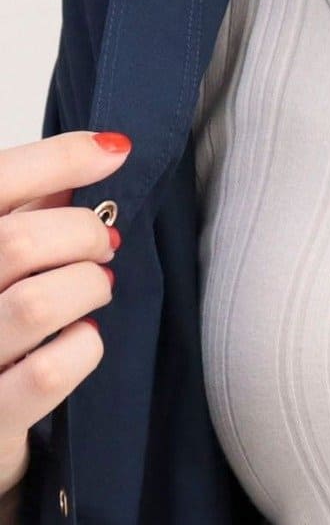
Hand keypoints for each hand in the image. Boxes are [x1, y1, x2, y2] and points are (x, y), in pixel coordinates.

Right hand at [0, 131, 125, 496]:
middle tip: (103, 244)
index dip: (59, 159)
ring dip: (86, 288)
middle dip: (82, 235)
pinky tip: (83, 335)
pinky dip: (85, 345)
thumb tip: (96, 155)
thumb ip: (28, 208)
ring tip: (95, 287)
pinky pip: (51, 372)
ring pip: (38, 304)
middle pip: (20, 243)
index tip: (115, 152)